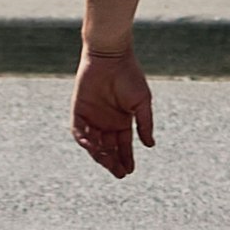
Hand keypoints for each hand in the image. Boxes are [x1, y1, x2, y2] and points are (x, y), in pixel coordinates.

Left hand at [72, 40, 154, 179]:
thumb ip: (144, 124)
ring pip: (93, 143)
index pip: (123, 146)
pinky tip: (92, 147)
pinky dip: (83, 140)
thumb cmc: (130, 76)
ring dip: (99, 154)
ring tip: (107, 161)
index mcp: (122, 121)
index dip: (126, 159)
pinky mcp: (79, 110)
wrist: (111, 56)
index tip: (129, 171)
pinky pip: (78, 130)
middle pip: (108, 148)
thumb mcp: (142, 102)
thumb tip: (150, 145)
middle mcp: (106, 122)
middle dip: (112, 162)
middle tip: (118, 172)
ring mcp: (92, 117)